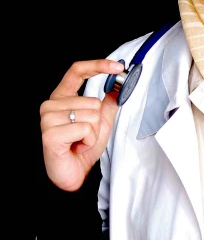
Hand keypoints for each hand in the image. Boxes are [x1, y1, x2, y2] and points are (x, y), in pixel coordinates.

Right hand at [40, 59, 123, 191]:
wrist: (74, 174)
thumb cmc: (83, 148)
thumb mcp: (101, 122)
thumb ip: (108, 103)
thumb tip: (119, 85)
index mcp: (61, 97)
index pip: (77, 71)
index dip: (98, 65)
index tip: (117, 66)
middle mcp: (51, 105)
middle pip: (92, 101)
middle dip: (97, 122)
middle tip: (86, 135)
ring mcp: (48, 118)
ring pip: (90, 115)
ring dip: (93, 133)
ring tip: (81, 142)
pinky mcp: (51, 133)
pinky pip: (85, 129)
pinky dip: (88, 141)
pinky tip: (77, 147)